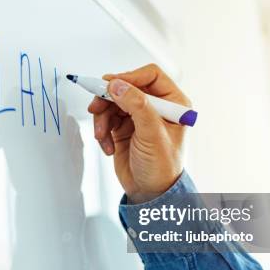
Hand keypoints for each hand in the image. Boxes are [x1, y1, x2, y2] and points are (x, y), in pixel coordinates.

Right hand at [88, 64, 190, 203]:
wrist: (150, 193)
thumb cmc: (162, 168)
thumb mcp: (152, 134)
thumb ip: (137, 106)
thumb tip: (118, 85)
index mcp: (173, 103)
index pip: (149, 76)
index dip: (129, 78)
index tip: (111, 86)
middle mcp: (156, 107)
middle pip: (125, 87)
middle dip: (109, 99)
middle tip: (96, 106)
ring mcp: (138, 117)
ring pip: (112, 102)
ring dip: (102, 118)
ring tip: (102, 135)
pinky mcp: (124, 128)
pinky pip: (106, 118)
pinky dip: (102, 130)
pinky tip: (107, 145)